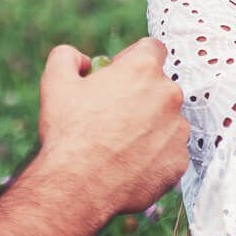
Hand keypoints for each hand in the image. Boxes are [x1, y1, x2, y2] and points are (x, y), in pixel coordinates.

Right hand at [36, 40, 188, 217]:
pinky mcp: (179, 162)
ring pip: (167, 122)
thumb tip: (84, 61)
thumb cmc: (68, 133)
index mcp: (143, 70)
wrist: (78, 186)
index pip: (152, 49)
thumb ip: (67, 57)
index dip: (132, 59)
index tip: (118, 76)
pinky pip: (169, 153)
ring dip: (149, 128)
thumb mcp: (55, 82)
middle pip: (160, 88)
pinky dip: (153, 157)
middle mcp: (169, 96)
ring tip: (118, 146)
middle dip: (140, 97)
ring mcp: (178, 131)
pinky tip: (128, 165)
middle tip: (111, 117)